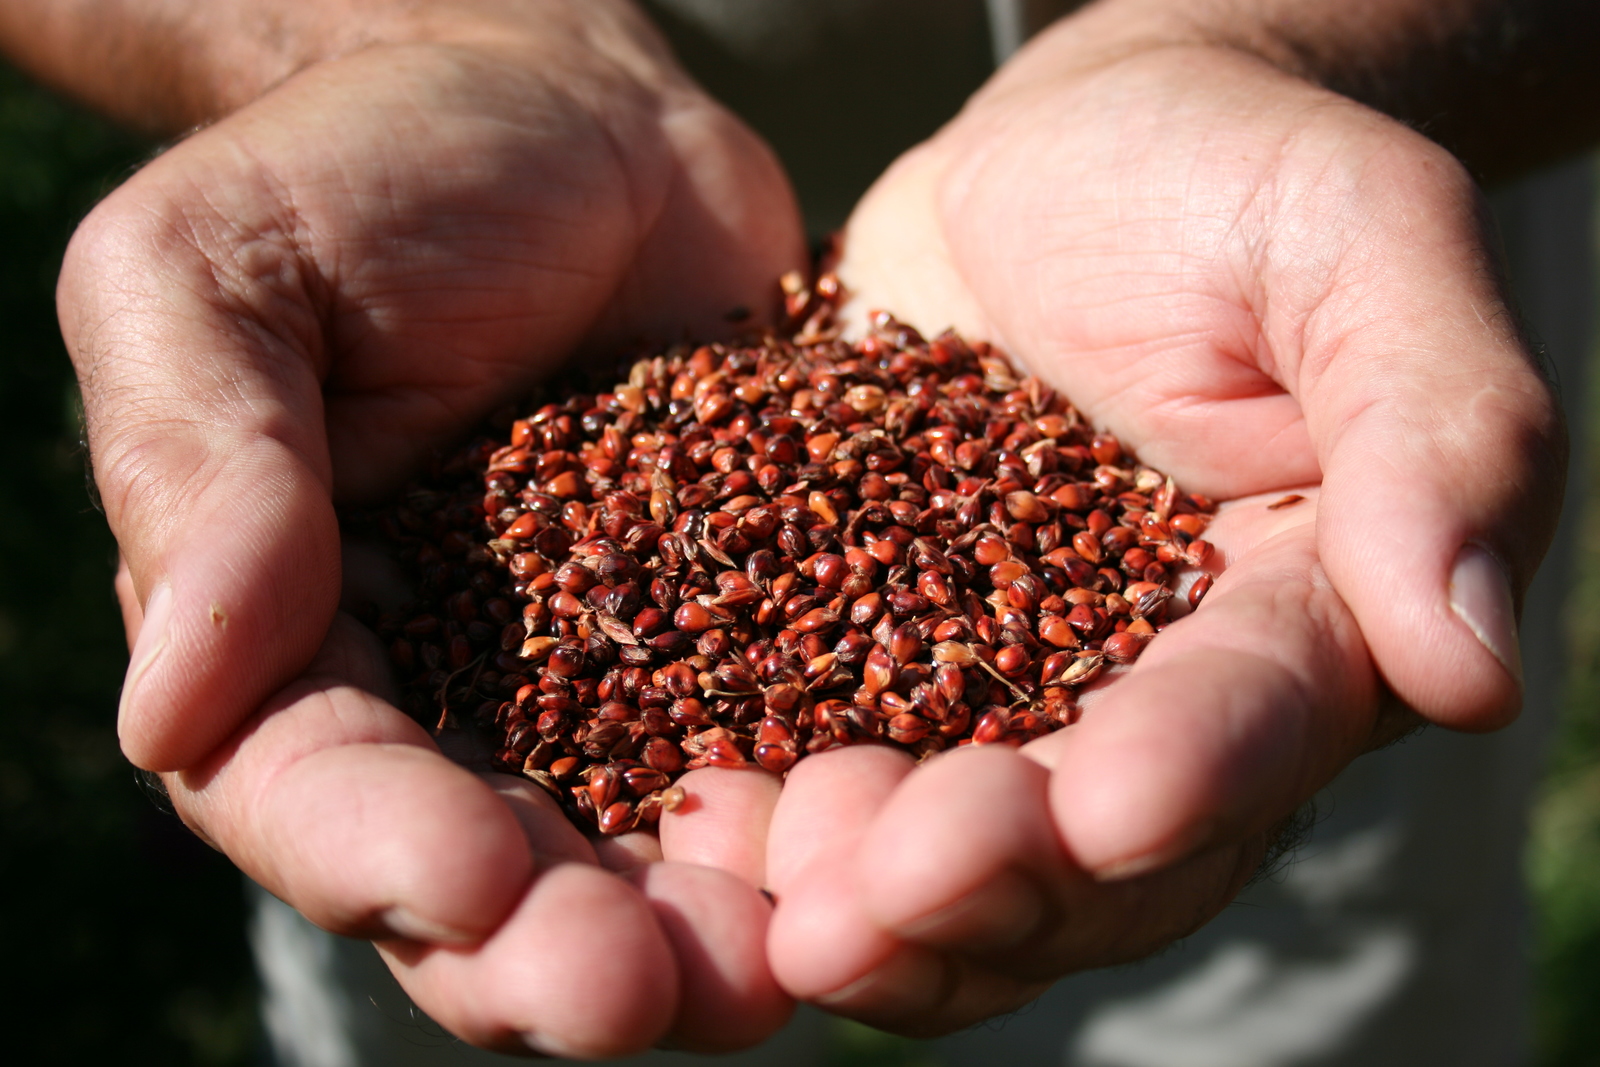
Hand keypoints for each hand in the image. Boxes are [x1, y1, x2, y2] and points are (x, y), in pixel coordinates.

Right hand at [75, 3, 803, 1053]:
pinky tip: (884, 852)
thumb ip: (200, 469)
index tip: (470, 885)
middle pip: (482, 879)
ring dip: (699, 933)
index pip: (310, 789)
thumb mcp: (226, 272)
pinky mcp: (744, 637)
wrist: (574, 117)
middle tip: (642, 996)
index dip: (380, 857)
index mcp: (292, 638)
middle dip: (550, 953)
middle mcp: (450, 697)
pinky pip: (776, 748)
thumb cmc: (371, 167)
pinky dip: (818, 817)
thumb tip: (167, 706)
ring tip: (778, 971)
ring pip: (639, 854)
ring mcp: (605, 681)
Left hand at [690, 17, 1561, 1033]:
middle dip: (994, 881)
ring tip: (778, 895)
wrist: (1070, 158)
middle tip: (875, 896)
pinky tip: (696, 817)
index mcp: (1306, 616)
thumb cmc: (1233, 177)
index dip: (1187, 778)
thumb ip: (1439, 428)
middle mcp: (1158, 692)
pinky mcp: (878, 649)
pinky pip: (833, 757)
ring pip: (964, 847)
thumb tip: (1471, 666)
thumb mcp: (1358, 246)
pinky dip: (774, 812)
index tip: (1103, 807)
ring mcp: (1009, 686)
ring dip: (876, 895)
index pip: (1259, 721)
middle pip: (1099, 845)